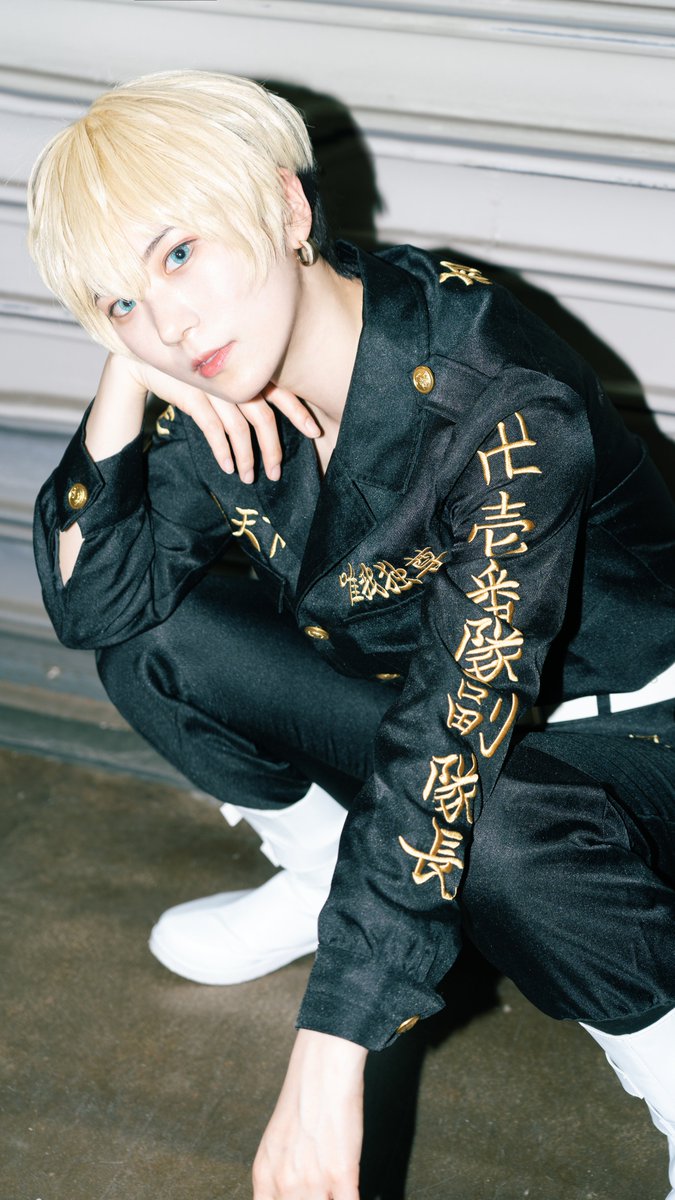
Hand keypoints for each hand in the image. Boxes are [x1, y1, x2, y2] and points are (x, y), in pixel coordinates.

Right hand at [127, 360, 319, 481]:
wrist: (144, 357)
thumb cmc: (188, 369)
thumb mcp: (218, 374)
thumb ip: (241, 388)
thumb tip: (267, 418)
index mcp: (246, 368)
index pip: (280, 391)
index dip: (298, 411)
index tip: (313, 432)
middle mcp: (234, 377)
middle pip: (264, 417)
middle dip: (272, 449)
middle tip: (276, 473)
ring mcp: (214, 385)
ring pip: (240, 428)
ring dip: (246, 457)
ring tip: (248, 477)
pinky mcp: (192, 395)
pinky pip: (213, 429)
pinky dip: (222, 451)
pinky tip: (227, 468)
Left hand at [253, 1029, 366, 1199]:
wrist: (322, 1070)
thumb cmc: (302, 1099)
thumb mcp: (276, 1142)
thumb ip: (279, 1176)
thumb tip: (288, 1195)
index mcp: (264, 1175)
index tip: (297, 1198)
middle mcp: (284, 1183)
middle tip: (319, 1191)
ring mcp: (312, 1181)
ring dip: (329, 1199)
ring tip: (333, 1189)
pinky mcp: (341, 1174)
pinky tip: (348, 1191)